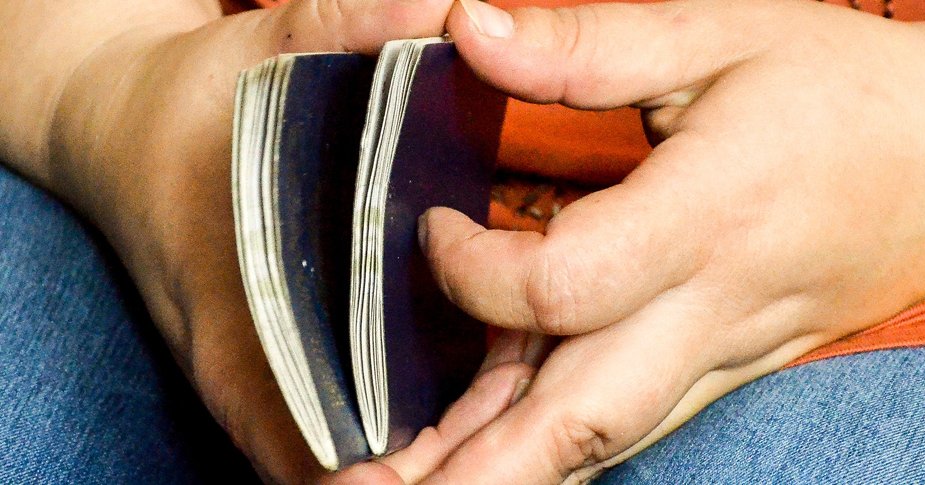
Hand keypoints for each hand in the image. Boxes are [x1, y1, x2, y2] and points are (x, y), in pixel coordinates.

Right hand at [38, 0, 527, 481]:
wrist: (124, 133)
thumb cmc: (179, 112)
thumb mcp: (254, 59)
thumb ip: (344, 27)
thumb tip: (439, 6)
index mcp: (244, 348)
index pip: (335, 474)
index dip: (421, 476)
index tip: (502, 434)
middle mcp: (264, 389)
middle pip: (385, 474)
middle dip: (474, 442)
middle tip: (544, 376)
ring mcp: (280, 384)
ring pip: (390, 452)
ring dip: (468, 423)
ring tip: (533, 361)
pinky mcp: (297, 364)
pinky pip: (380, 414)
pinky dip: (445, 398)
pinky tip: (499, 347)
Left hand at [415, 0, 924, 481]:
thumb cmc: (840, 94)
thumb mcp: (719, 31)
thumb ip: (586, 43)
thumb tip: (470, 27)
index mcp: (706, 219)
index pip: (563, 287)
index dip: (473, 270)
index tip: (433, 228)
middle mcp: (708, 311)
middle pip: (578, 422)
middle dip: (475, 472)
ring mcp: (716, 353)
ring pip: (595, 442)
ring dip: (500, 479)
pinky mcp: (717, 364)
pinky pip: (620, 419)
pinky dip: (546, 446)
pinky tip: (485, 457)